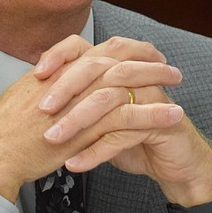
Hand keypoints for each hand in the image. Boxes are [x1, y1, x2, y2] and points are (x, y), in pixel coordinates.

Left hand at [33, 35, 211, 207]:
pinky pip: (124, 134)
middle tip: (42, 109)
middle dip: (66, 88)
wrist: (176, 165)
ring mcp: (151, 97)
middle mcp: (136, 76)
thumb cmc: (135, 139)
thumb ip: (76, 103)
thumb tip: (37, 96)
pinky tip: (75, 163)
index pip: (87, 47)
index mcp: (119, 67)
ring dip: (78, 121)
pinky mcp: (162, 122)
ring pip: (109, 100)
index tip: (35, 73)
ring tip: (53, 140)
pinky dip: (96, 151)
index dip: (61, 55)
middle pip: (97, 68)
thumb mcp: (100, 119)